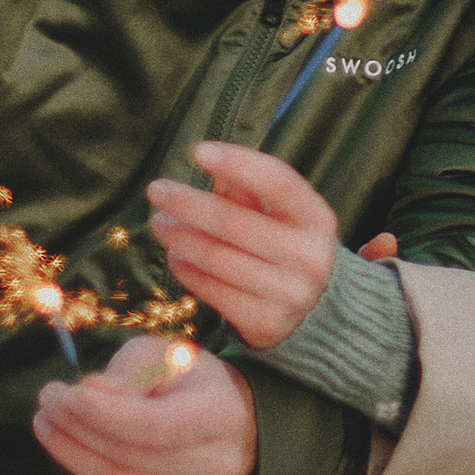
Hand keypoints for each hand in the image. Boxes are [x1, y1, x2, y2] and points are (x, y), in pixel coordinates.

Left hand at [30, 341, 258, 474]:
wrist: (222, 426)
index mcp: (223, 415)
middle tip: (47, 403)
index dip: (103, 414)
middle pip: (128, 460)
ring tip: (49, 426)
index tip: (65, 394)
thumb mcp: (157, 357)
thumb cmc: (181, 383)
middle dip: (75, 430)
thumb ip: (124, 374)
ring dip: (73, 457)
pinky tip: (83, 463)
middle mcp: (222, 467)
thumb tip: (87, 397)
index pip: (156, 426)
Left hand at [144, 141, 341, 349]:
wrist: (311, 308)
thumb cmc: (284, 245)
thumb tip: (212, 163)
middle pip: (235, 222)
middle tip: (157, 191)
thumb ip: (248, 190)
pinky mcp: (266, 323)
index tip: (198, 151)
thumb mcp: (278, 215)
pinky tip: (175, 257)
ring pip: (217, 258)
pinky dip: (187, 271)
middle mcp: (310, 257)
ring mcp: (290, 294)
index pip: (278, 182)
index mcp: (317, 219)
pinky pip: (213, 291)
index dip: (238, 163)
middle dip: (188, 203)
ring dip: (180, 238)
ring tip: (160, 224)